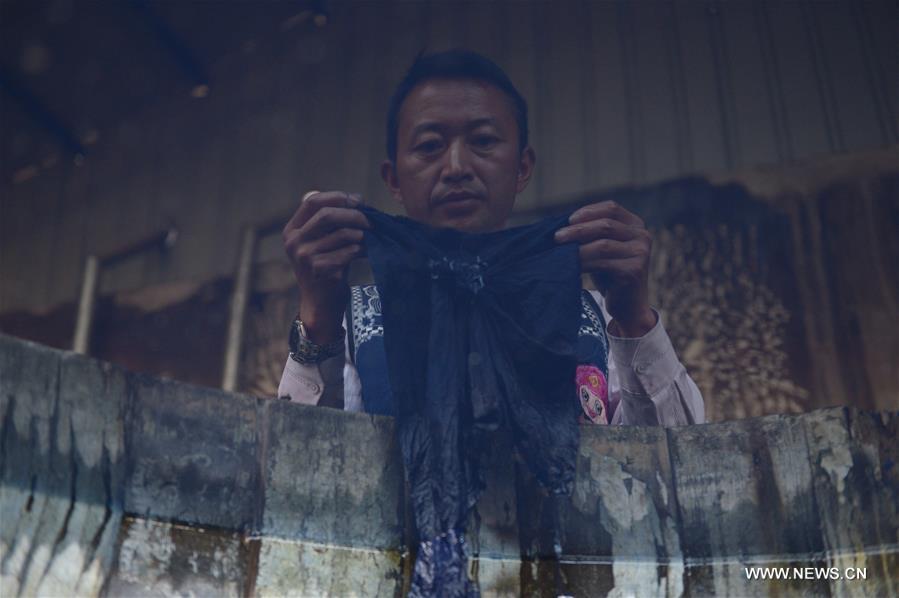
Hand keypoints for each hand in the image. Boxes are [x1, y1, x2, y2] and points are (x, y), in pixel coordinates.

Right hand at [282, 191, 369, 342]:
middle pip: (327, 215)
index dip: (336, 197)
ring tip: (371, 237)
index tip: (357, 200)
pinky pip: (349, 251)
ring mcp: (306, 258)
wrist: (321, 301)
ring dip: (362, 234)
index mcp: (292, 231)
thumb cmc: (326, 265)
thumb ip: (330, 220)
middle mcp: (294, 243)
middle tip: (371, 220)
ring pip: (342, 234)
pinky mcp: (321, 270)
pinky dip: (362, 249)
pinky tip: (367, 252)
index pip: (311, 201)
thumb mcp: (321, 241)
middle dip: (354, 214)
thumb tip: (355, 197)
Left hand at [554, 200, 656, 336]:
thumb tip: (562, 223)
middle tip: (556, 237)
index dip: (588, 212)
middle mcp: (643, 236)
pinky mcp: (634, 270)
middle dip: (577, 230)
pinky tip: (571, 266)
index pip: (611, 208)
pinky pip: (602, 261)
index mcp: (636, 226)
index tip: (568, 219)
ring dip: (577, 246)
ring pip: (602, 244)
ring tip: (559, 251)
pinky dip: (583, 262)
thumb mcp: (602, 248)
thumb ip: (591, 234)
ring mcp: (641, 253)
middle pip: (606, 225)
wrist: (628, 307)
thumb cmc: (610, 275)